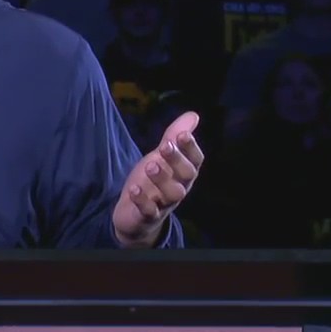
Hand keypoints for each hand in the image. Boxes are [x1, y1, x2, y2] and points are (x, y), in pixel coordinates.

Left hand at [113, 112, 203, 246]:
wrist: (136, 214)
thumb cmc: (152, 181)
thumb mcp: (161, 157)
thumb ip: (174, 137)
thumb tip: (193, 115)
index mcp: (184, 172)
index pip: (195, 160)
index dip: (191, 148)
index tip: (182, 134)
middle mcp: (179, 187)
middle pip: (187, 175)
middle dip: (177, 160)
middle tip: (164, 146)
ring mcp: (165, 203)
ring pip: (172, 194)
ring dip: (162, 179)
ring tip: (150, 166)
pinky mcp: (148, 216)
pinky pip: (150, 211)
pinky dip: (143, 201)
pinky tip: (134, 190)